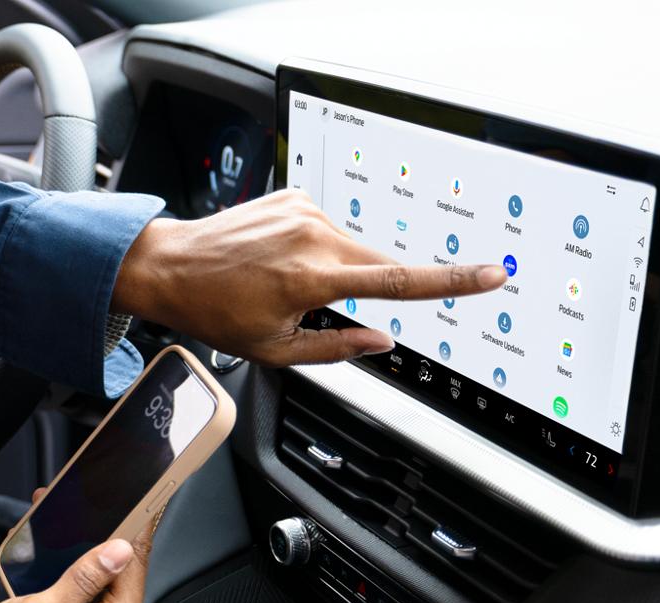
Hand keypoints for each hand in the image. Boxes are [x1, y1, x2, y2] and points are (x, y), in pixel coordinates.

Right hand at [0, 506, 158, 602]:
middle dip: (104, 533)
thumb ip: (83, 579)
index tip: (139, 497)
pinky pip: (83, 591)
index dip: (134, 528)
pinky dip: (69, 568)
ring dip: (82, 549)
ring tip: (62, 521)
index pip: (134, 566)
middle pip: (121, 570)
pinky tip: (50, 552)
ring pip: (100, 577)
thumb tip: (119, 550)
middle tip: (92, 501)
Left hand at [111, 189, 507, 365]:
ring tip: (281, 281)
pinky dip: (313, 247)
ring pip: (350, 247)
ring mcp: (304, 210)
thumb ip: (336, 348)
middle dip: (366, 287)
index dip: (450, 281)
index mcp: (312, 277)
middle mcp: (314, 236)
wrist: (168, 266)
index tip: (491, 274)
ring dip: (333, 267)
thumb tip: (381, 341)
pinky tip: (275, 258)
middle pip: (376, 264)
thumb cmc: (212, 311)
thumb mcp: (274, 349)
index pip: (399, 282)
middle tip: (315, 303)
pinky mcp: (293, 196)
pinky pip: (324, 227)